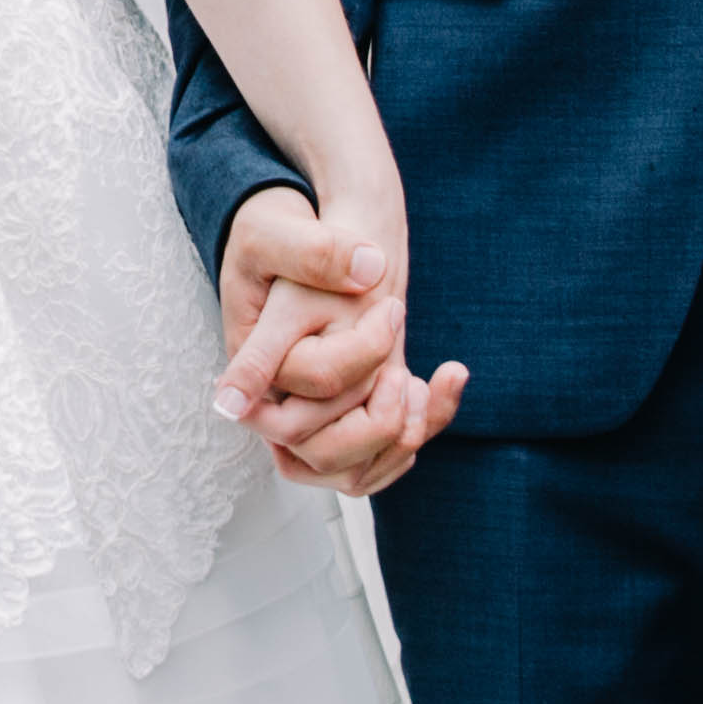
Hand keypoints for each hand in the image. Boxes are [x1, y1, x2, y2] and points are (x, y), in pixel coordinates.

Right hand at [213, 184, 470, 493]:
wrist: (296, 246)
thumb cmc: (274, 239)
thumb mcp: (277, 232)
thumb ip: (315, 252)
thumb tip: (370, 271)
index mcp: (255, 358)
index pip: (303, 385)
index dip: (352, 378)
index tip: (402, 373)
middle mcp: (278, 399)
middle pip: (321, 450)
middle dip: (377, 417)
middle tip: (401, 360)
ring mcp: (313, 414)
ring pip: (353, 471)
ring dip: (399, 436)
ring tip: (421, 382)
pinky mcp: (348, 412)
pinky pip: (380, 456)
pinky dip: (421, 427)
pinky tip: (447, 378)